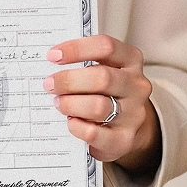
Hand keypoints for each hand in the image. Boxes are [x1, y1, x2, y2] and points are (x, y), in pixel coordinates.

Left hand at [44, 34, 160, 172]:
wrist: (129, 127)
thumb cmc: (107, 92)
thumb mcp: (104, 70)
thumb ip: (84, 63)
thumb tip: (52, 61)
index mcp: (131, 61)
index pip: (106, 47)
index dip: (77, 49)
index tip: (53, 55)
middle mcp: (137, 86)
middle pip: (102, 77)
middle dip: (69, 81)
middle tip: (50, 84)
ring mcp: (134, 114)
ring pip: (98, 106)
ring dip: (71, 104)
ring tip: (59, 103)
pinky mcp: (124, 139)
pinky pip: (94, 133)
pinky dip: (76, 126)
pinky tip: (71, 122)